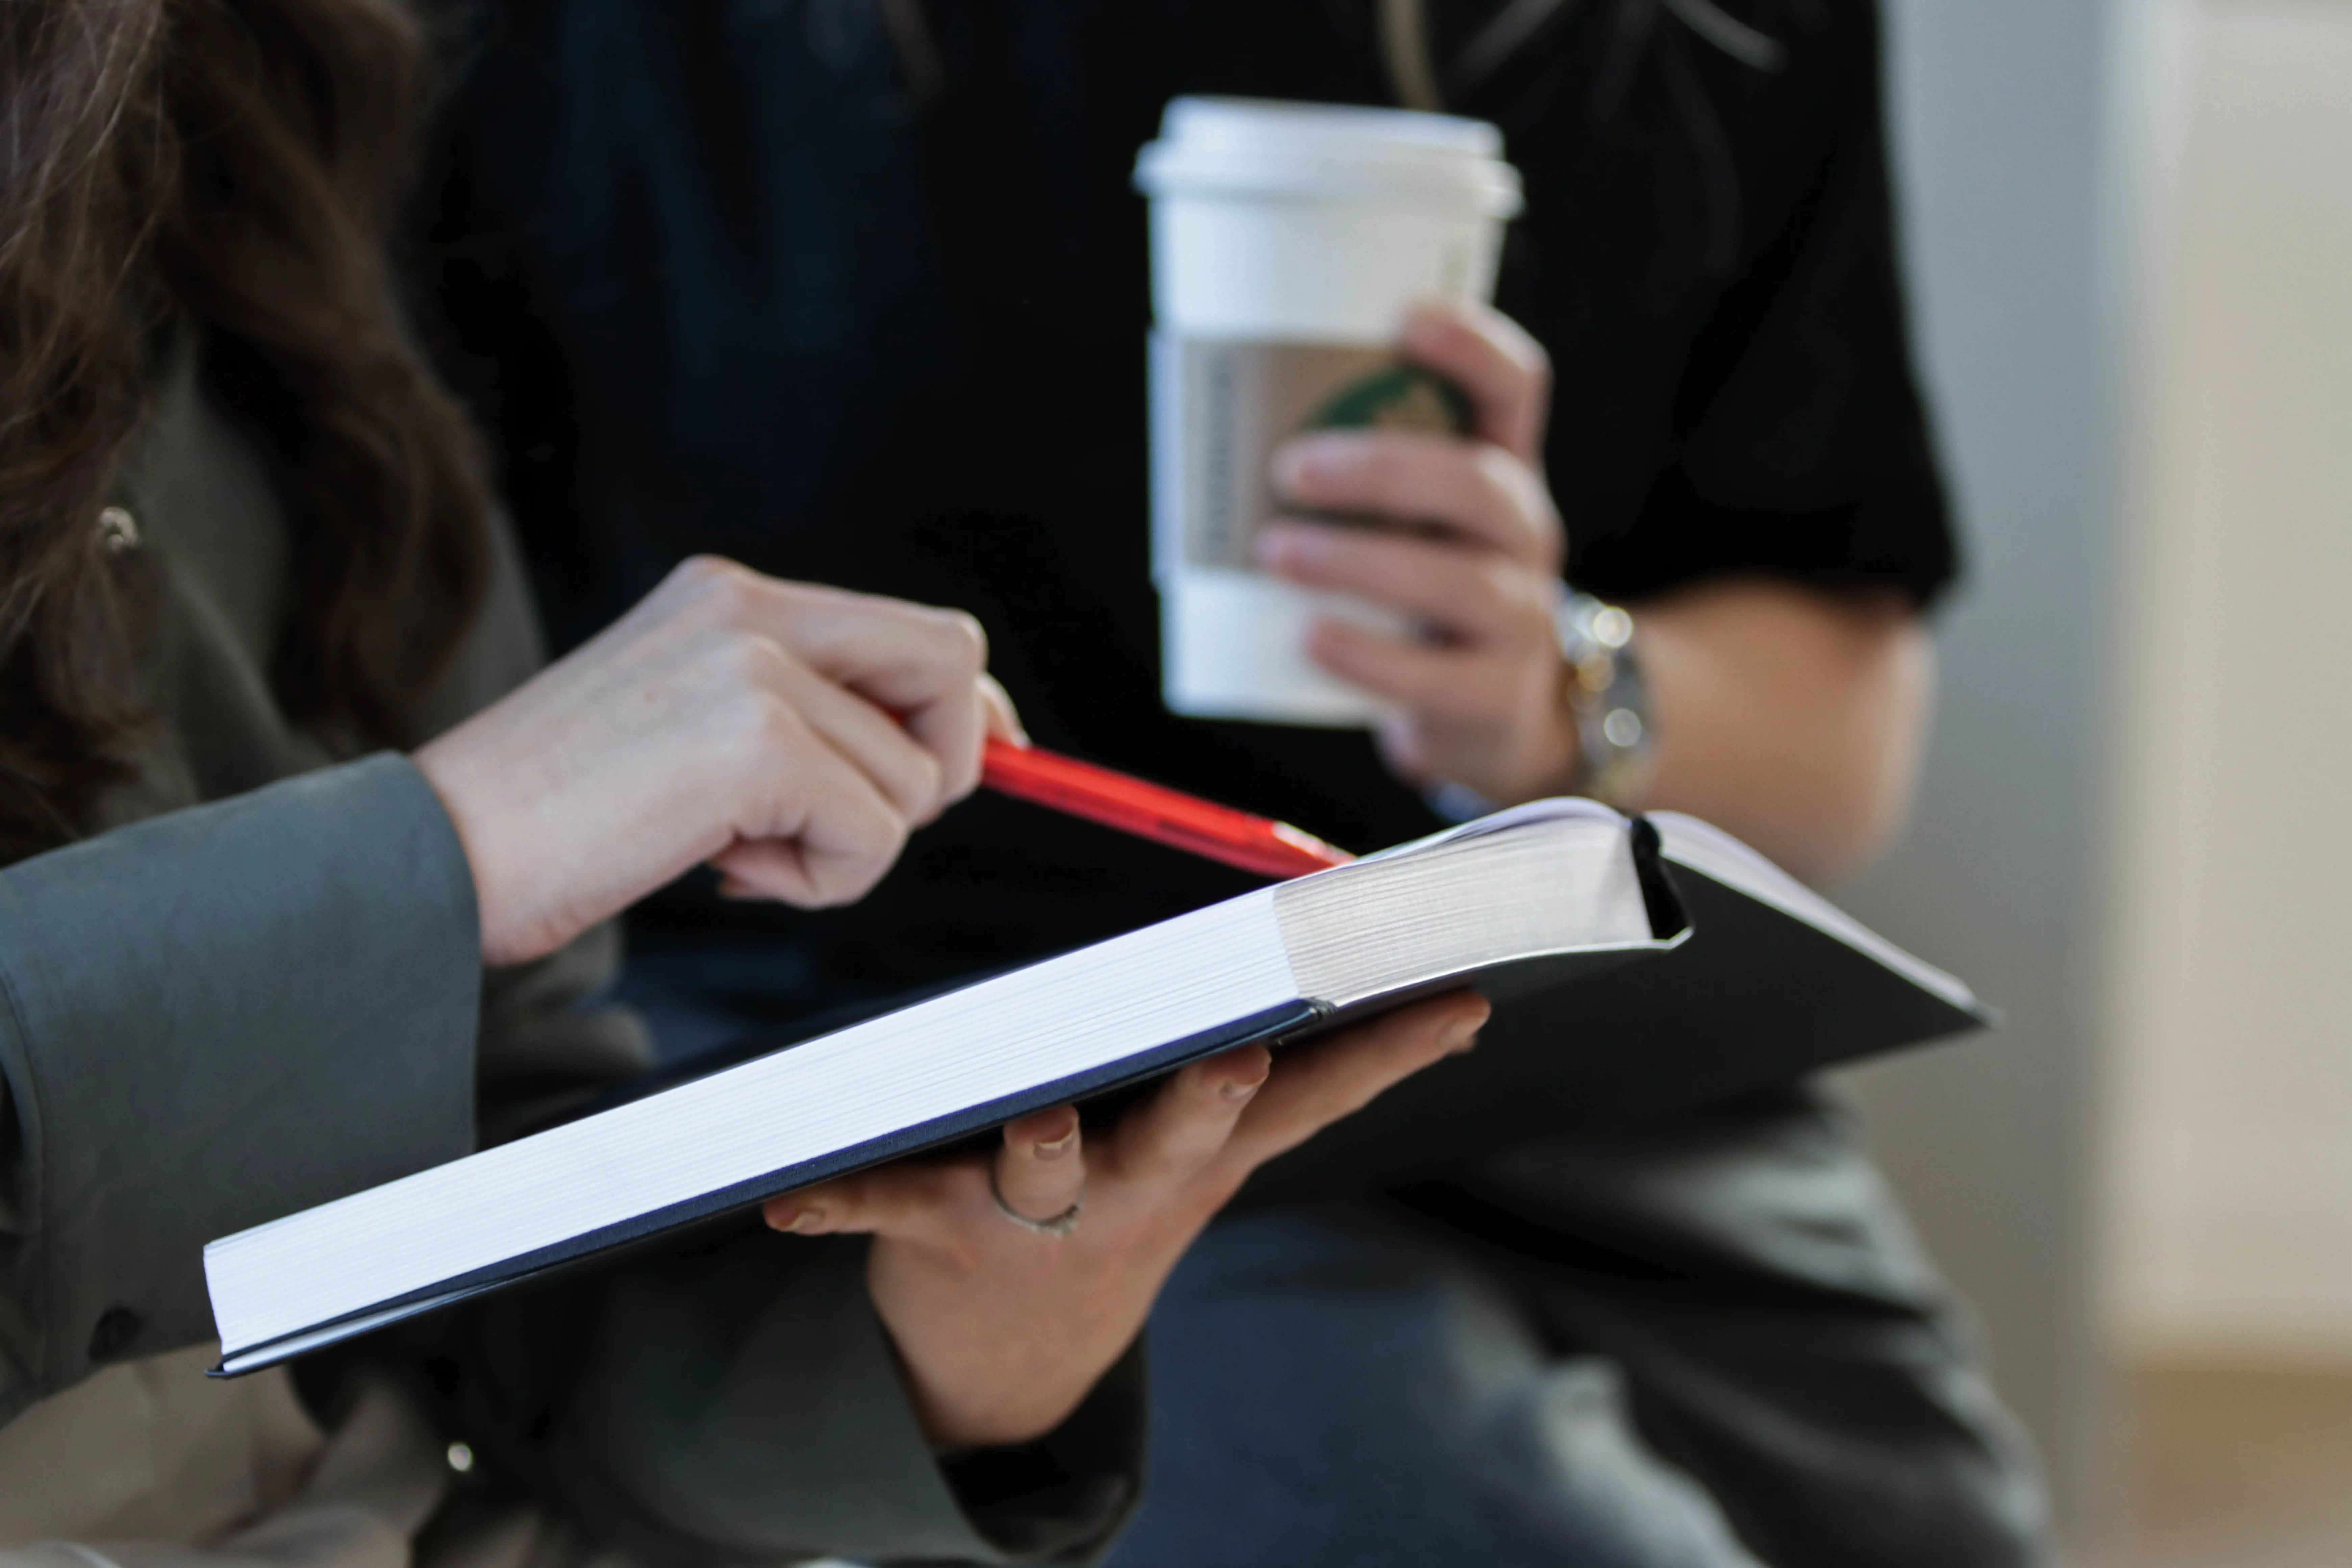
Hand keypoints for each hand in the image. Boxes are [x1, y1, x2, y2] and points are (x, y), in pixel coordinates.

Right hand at [414, 556, 1019, 965]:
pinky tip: (724, 870)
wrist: (443, 851)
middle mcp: (747, 609)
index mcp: (730, 595)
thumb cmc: (562, 816)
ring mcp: (751, 668)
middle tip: (848, 825)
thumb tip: (946, 754)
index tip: (983, 760)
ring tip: (735, 851)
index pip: (920, 629)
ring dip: (843, 847)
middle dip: (942, 765)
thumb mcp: (694, 733)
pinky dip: (819, 880)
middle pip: (952, 663)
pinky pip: (873, 835)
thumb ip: (805, 718)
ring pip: (911, 780)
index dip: (969, 707)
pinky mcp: (755, 743)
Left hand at [763, 990, 1490, 1450]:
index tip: (1460, 994)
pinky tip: (785, 1202)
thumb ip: (1299, 1075)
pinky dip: (837, 1201)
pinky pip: (886, 1203)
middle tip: (1237, 1058)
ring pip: (1049, 1168)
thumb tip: (1445, 1006)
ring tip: (1039, 1119)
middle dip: (1215, 1095)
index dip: (1390, 1048)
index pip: (1319, 1093)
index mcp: (1204, 1150)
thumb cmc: (1123, 1198)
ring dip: (1046, 1144)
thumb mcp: (1211, 1150)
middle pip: (1190, 1132)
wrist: (1013, 1356)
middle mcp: (1138, 1183)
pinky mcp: (944, 1226)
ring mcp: (1044, 1213)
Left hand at [1256, 301, 1575, 805]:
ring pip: (1461, 580)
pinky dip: (1368, 657)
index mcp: (1503, 471)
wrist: (1490, 716)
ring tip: (1274, 552)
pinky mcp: (1494, 696)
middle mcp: (1526, 535)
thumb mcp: (1408, 525)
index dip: (1473, 345)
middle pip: (1481, 483)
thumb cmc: (1417, 595)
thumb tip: (1204, 433)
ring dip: (1359, 560)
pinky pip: (1437, 676)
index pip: (1516, 388)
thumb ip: (1349, 484)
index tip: (1404, 319)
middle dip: (1384, 468)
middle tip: (1288, 468)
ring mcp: (1520, 619)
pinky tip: (1311, 638)